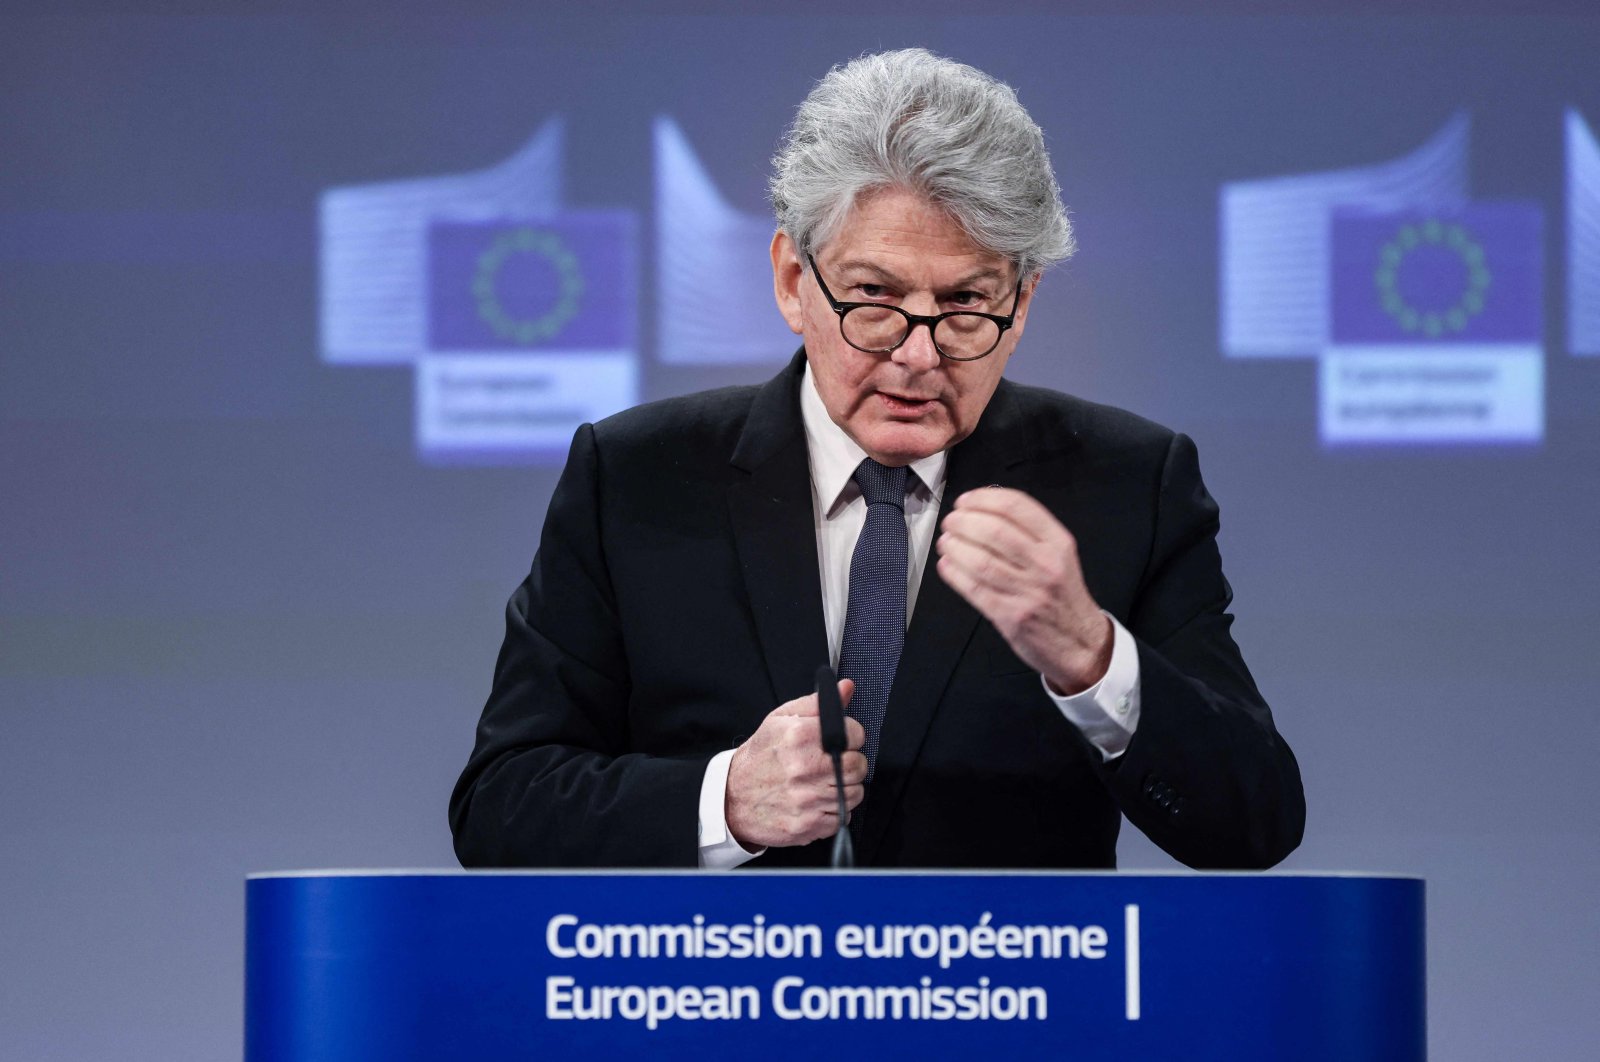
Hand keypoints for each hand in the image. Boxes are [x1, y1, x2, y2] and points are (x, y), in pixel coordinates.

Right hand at [725, 681, 866, 849]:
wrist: (732, 798)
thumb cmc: (759, 758)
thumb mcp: (781, 720)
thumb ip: (817, 704)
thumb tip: (845, 688)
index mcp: (799, 737)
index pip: (855, 734)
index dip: (852, 736)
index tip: (844, 740)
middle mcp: (804, 768)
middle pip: (859, 766)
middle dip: (852, 763)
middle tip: (835, 763)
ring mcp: (807, 799)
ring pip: (855, 793)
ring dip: (844, 788)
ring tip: (823, 783)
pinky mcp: (809, 824)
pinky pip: (843, 817)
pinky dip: (834, 811)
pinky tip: (817, 801)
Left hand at [936, 487, 1112, 694]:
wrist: (1080, 642)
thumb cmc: (1062, 595)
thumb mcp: (1059, 555)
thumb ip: (1029, 532)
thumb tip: (982, 510)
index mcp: (1057, 543)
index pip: (1017, 507)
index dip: (983, 499)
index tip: (965, 501)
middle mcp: (1045, 565)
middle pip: (994, 531)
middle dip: (963, 522)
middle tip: (951, 521)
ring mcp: (1028, 592)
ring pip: (980, 560)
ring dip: (954, 547)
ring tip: (946, 542)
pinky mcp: (1010, 616)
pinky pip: (973, 589)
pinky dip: (954, 573)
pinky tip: (947, 565)